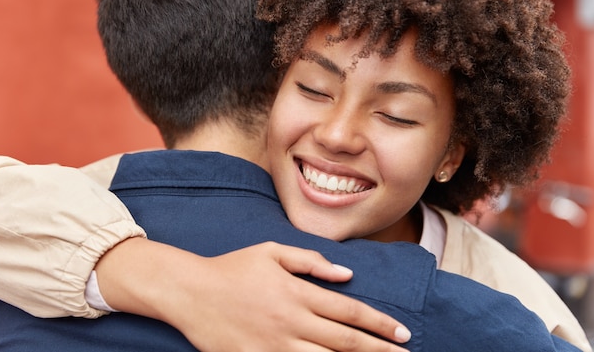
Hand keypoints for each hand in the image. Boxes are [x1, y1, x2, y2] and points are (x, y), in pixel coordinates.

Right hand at [97, 239, 410, 351]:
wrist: (191, 292)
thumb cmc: (233, 268)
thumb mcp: (271, 252)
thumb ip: (310, 261)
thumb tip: (346, 275)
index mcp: (297, 292)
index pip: (349, 310)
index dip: (379, 323)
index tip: (403, 333)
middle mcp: (292, 321)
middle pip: (345, 340)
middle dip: (378, 350)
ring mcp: (275, 344)